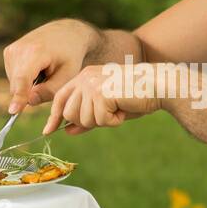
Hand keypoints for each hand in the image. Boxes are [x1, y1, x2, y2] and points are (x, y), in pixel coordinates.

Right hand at [2, 20, 95, 113]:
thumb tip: (29, 101)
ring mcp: (11, 50)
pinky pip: (14, 77)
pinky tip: (38, 67)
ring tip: (45, 71)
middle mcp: (19, 49)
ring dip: (29, 85)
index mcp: (35, 52)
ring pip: (15, 84)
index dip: (19, 97)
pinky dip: (25, 78)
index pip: (24, 79)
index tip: (13, 111)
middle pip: (18, 86)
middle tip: (50, 80)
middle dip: (31, 92)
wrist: (65, 32)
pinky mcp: (8, 52)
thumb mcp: (68, 75)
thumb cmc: (70, 55)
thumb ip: (50, 90)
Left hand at [43, 64, 162, 133]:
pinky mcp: (101, 93)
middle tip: (108, 115)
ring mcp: (92, 84)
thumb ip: (87, 117)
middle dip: (87, 121)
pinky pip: (99, 120)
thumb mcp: (107, 109)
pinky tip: (124, 109)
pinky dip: (113, 121)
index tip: (48, 131)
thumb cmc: (136, 97)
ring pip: (83, 119)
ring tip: (118, 109)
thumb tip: (67, 130)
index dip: (54, 117)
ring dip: (102, 121)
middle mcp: (85, 77)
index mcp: (84, 76)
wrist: (158, 86)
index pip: (60, 98)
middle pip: (69, 113)